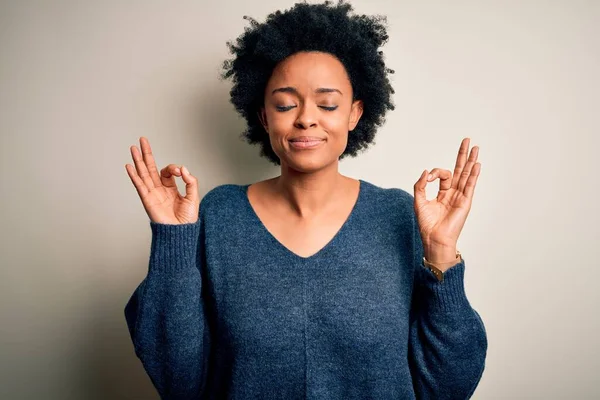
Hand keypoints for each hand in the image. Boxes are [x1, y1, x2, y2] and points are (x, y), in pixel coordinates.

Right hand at [125, 137, 199, 224]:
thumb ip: (190, 181)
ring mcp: (152, 194)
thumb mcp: (193, 196)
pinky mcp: (147, 199)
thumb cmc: (187, 219)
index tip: (180, 172)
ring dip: (138, 160)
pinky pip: (139, 185)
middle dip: (147, 154)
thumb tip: (183, 168)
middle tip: (142, 140)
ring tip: (133, 147)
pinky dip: (134, 175)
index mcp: (170, 188)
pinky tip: (129, 166)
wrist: (180, 232)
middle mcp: (159, 189)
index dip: (173, 168)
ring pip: (143, 173)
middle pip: (150, 168)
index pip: (168, 171)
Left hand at [413, 138, 480, 261]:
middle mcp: (453, 193)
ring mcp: (461, 197)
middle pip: (460, 170)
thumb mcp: (419, 201)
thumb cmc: (427, 224)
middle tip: (467, 140)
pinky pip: (470, 185)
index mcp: (443, 193)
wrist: (434, 238)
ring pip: (466, 175)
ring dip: (471, 161)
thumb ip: (420, 185)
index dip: (434, 172)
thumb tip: (425, 171)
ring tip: (475, 148)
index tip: (428, 178)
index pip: (443, 175)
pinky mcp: (465, 202)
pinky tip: (476, 164)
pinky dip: (473, 175)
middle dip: (462, 155)